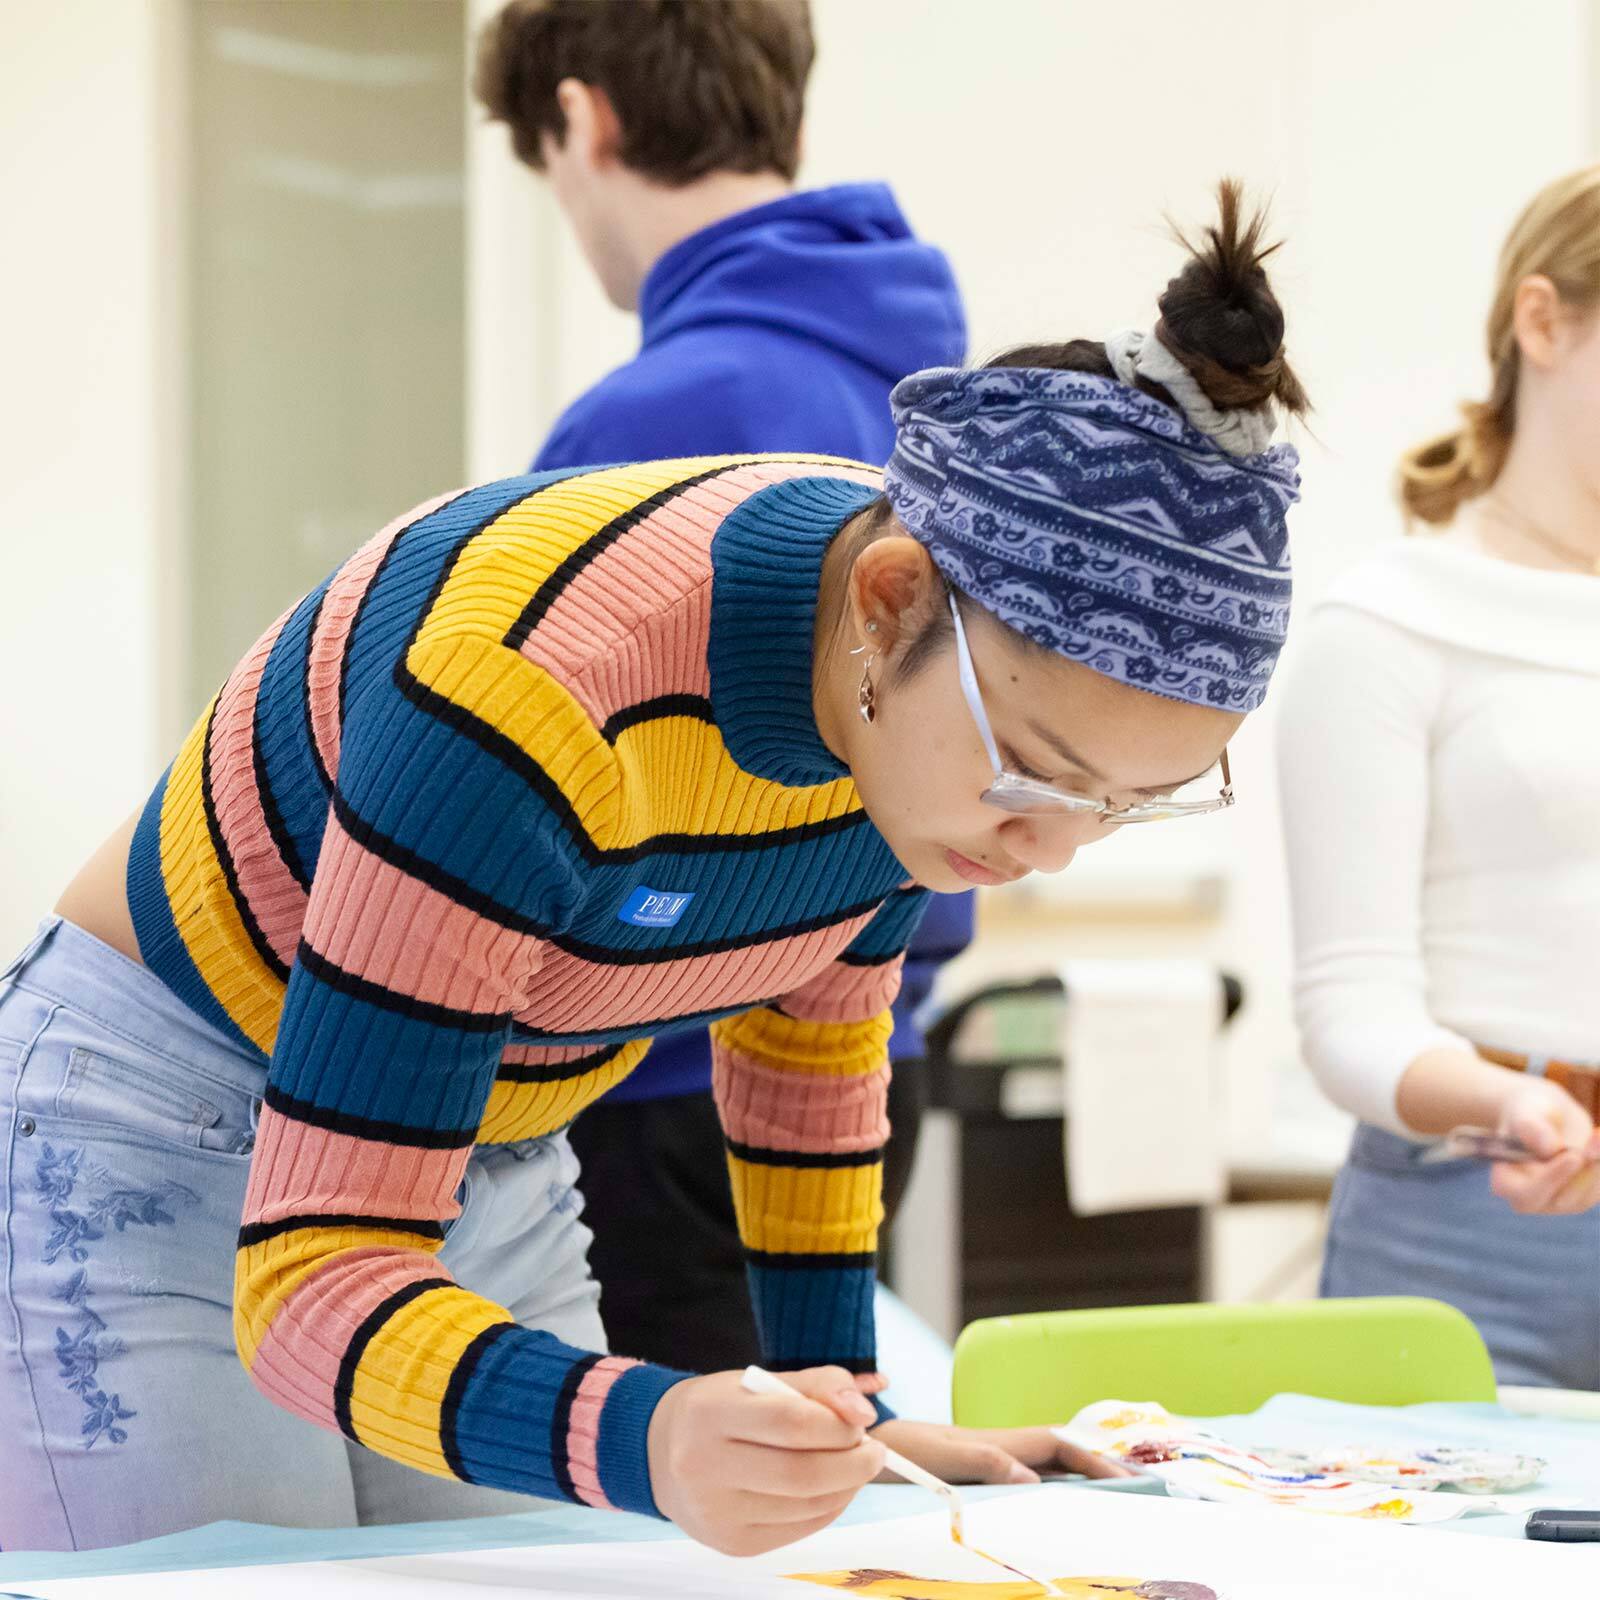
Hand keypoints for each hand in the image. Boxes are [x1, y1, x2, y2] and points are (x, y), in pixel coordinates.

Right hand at [647, 1365, 885, 1556]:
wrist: (662, 1452)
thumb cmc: (722, 1409)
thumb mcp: (758, 1380)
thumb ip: (816, 1385)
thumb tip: (865, 1411)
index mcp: (709, 1413)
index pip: (790, 1421)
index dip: (839, 1423)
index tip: (866, 1420)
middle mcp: (704, 1465)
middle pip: (801, 1472)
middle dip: (853, 1462)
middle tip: (875, 1450)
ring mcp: (716, 1512)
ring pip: (805, 1505)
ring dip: (846, 1486)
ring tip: (854, 1466)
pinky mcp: (731, 1544)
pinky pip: (798, 1529)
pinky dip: (828, 1507)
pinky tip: (832, 1488)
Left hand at [867, 1418, 1134, 1484]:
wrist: (864, 1446)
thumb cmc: (899, 1451)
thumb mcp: (939, 1456)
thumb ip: (983, 1460)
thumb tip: (1033, 1479)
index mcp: (997, 1442)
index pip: (1056, 1446)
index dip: (1092, 1459)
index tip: (1126, 1478)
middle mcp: (997, 1448)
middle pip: (1058, 1452)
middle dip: (1097, 1465)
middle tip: (1137, 1485)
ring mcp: (986, 1459)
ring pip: (1044, 1464)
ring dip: (1078, 1475)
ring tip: (1111, 1494)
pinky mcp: (972, 1474)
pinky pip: (1023, 1479)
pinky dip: (1051, 1485)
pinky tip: (1055, 1502)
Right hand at [1490, 1075, 1599, 1214]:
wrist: (1549, 1115)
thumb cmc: (1529, 1112)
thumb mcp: (1525, 1112)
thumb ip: (1532, 1127)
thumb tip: (1551, 1148)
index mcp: (1506, 1182)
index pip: (1527, 1193)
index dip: (1550, 1179)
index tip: (1573, 1157)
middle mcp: (1532, 1199)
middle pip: (1561, 1200)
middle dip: (1582, 1174)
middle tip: (1596, 1140)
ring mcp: (1559, 1203)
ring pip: (1585, 1196)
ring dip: (1596, 1167)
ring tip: (1597, 1135)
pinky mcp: (1583, 1197)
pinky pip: (1598, 1189)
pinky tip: (1599, 1140)